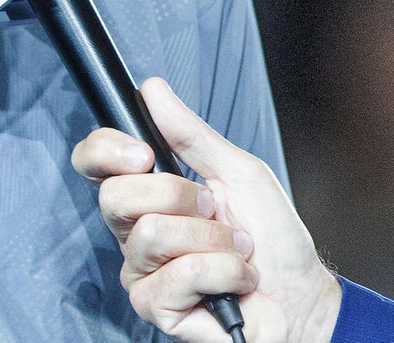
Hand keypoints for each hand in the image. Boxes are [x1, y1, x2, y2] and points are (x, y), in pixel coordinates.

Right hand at [71, 77, 341, 342]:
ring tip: (234, 251)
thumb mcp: (238, 172)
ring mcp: (139, 268)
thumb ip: (191, 134)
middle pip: (115, 196)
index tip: (145, 153)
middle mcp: (133, 228)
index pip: (93, 162)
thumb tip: (153, 90)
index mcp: (146, 191)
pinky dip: (222, 272)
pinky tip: (233, 281)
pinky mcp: (153, 304)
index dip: (106, 151)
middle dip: (178, 197)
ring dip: (212, 240)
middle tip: (214, 209)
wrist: (300, 296)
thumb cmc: (274, 239)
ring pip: (152, 234)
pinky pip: (179, 274)